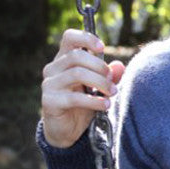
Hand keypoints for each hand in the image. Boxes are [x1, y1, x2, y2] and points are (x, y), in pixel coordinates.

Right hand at [41, 29, 125, 147]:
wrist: (67, 130)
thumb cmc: (83, 104)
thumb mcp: (98, 88)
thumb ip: (109, 76)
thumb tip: (120, 66)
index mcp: (64, 60)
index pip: (69, 38)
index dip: (86, 38)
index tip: (102, 48)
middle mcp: (53, 68)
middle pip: (76, 55)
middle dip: (99, 66)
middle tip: (111, 79)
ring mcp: (49, 84)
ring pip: (77, 73)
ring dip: (100, 82)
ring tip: (112, 93)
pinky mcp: (50, 101)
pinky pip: (74, 97)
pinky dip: (94, 101)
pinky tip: (105, 105)